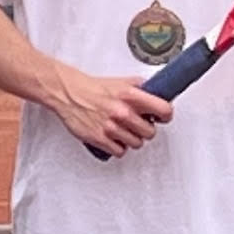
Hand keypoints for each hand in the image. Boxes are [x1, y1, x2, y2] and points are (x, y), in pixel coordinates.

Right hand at [48, 62, 172, 156]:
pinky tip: (114, 138)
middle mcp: (122, 112)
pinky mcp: (100, 138)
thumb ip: (141, 88)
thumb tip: (158, 94)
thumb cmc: (94, 88)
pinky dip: (118, 147)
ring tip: (124, 131)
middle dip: (145, 129)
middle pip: (150, 133)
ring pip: (136, 144)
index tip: (162, 117)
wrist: (69, 93)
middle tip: (139, 125)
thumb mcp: (122, 82)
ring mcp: (111, 127)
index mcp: (130, 95)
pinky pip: (120, 151)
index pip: (163, 110)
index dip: (165, 115)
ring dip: (132, 139)